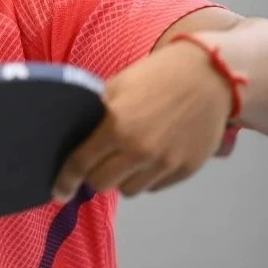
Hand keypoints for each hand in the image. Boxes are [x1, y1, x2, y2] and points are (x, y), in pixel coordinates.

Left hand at [52, 43, 231, 200]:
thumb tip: (77, 139)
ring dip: (124, 177)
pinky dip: (149, 176)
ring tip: (133, 154)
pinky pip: (155, 186)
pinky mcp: (185, 169)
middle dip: (96, 175)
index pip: (80, 164)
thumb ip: (97, 115)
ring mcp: (165, 163)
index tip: (58, 192)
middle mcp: (140, 150)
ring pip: (129, 190)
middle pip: (101, 184)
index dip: (65, 181)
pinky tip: (156, 153)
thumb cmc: (159, 75)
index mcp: (117, 126)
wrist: (209, 75)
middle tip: (101, 162)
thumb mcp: (118, 85)